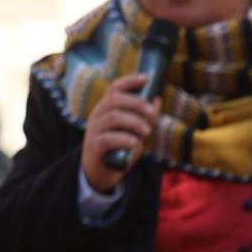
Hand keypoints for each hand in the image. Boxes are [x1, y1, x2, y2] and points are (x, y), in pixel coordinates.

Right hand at [79, 73, 159, 194]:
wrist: (101, 173)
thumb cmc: (120, 149)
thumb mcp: (135, 132)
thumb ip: (145, 118)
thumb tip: (157, 99)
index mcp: (107, 108)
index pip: (116, 88)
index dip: (130, 81)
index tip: (147, 78)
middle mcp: (98, 115)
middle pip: (114, 100)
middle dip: (136, 103)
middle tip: (152, 113)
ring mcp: (94, 130)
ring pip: (112, 117)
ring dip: (133, 122)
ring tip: (147, 131)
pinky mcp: (94, 147)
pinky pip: (108, 139)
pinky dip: (124, 139)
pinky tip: (135, 144)